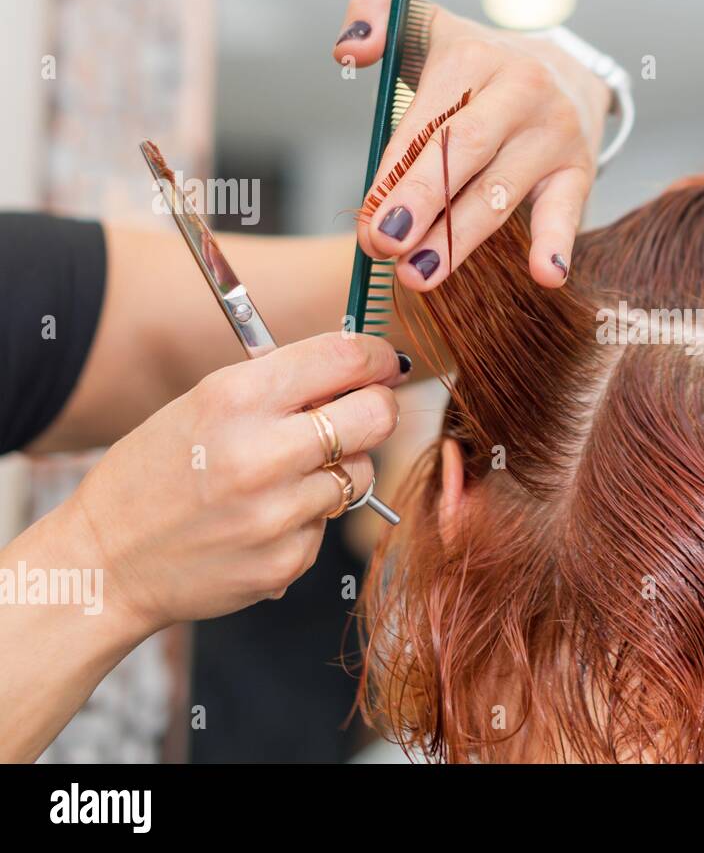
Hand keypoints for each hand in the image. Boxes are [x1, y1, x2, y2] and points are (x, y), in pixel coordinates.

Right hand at [66, 332, 404, 635]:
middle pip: (376, 415)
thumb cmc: (158, 473)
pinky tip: (264, 519)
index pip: (344, 358)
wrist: (107, 560)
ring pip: (361, 473)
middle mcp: (260, 454)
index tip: (383, 362)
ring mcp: (277, 513)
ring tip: (289, 475)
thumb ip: (282, 385)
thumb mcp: (204, 404)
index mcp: (235, 398)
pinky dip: (309, 517)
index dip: (377, 357)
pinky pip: (330, 523)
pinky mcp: (287, 560)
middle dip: (377, 407)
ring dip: (341, 468)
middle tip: (363, 412)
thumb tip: (364, 368)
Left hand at [333, 0, 611, 289]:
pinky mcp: (579, 171)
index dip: (393, 172)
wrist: (569, 73)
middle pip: (464, 153)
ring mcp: (553, 133)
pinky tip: (545, 274)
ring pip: (501, 192)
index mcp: (474, 58)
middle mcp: (520, 91)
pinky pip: (566, 211)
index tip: (367, 217)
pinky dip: (557, 243)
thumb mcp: (429, 26)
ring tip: (421, 273)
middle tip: (386, 244)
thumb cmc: (482, 67)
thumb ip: (375, 15)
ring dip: (460, 240)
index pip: (427, 121)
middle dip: (422, 202)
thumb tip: (348, 50)